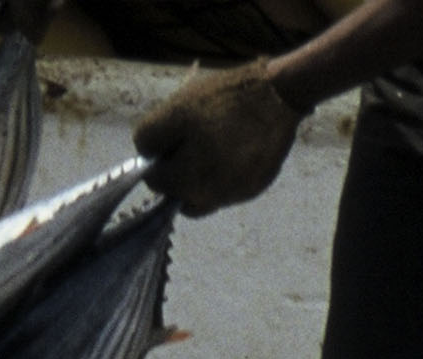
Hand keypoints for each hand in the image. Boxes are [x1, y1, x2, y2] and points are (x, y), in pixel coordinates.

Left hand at [134, 61, 301, 214]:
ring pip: (204, 195)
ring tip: (211, 144)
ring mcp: (237, 195)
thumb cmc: (221, 99)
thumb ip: (151, 136)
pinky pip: (228, 189)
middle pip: (181, 195)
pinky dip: (223, 174)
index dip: (157, 160)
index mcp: (190, 180)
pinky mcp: (256, 188)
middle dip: (178, 174)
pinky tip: (232, 149)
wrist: (275, 97)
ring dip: (200, 177)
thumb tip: (147, 156)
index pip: (155, 182)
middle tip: (189, 143)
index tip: (169, 141)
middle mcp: (213, 198)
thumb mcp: (175, 109)